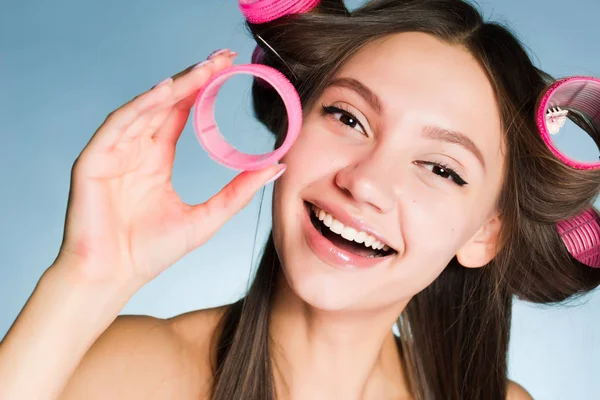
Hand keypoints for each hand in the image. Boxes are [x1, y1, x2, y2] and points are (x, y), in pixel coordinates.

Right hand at [54, 49, 284, 290]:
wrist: (113, 278)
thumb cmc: (152, 252)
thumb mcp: (207, 218)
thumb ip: (239, 191)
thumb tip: (276, 166)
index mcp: (156, 160)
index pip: (180, 114)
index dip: (202, 90)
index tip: (229, 69)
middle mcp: (135, 150)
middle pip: (165, 103)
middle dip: (193, 78)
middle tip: (222, 57)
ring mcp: (113, 153)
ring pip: (145, 108)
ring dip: (173, 87)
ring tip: (203, 70)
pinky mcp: (93, 160)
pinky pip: (118, 125)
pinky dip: (141, 107)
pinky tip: (166, 92)